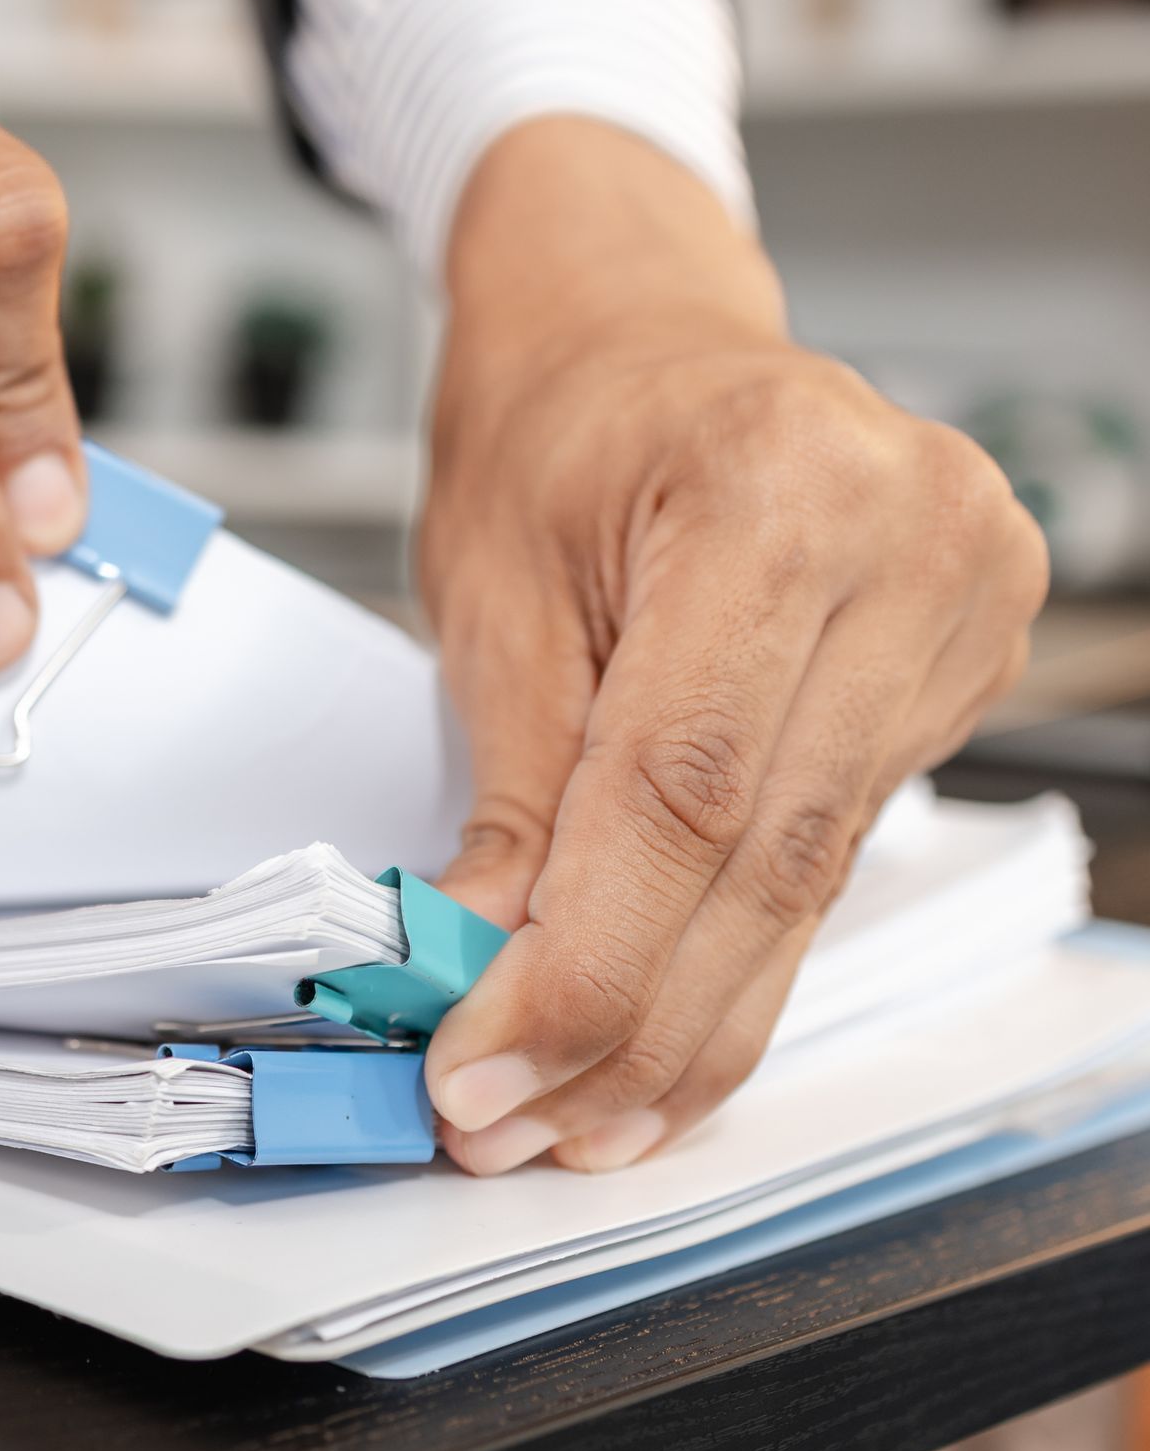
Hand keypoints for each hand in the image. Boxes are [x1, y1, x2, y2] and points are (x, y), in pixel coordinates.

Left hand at [418, 120, 1047, 1176]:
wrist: (637, 329)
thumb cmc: (561, 421)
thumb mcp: (492, 590)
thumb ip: (512, 794)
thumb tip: (487, 974)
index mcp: (775, 488)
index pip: (683, 792)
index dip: (583, 962)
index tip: (485, 1065)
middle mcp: (906, 539)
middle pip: (763, 858)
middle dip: (628, 1021)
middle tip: (521, 1121)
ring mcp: (962, 601)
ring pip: (810, 882)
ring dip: (687, 1019)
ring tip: (580, 1110)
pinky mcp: (966, 665)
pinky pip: (839, 849)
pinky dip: (745, 951)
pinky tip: (668, 1029)